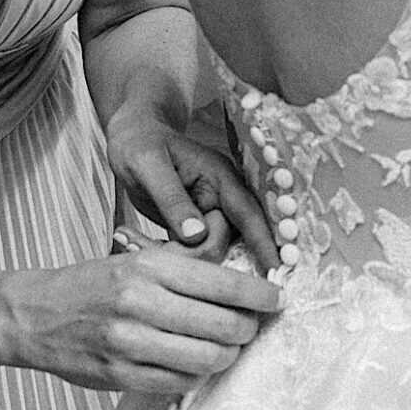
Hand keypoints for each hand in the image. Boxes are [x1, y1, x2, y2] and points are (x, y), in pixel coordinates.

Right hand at [0, 248, 279, 394]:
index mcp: (150, 267)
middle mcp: (140, 302)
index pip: (225, 284)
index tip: (276, 300)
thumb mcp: (138, 259)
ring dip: (227, 356)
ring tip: (224, 348)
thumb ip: (188, 265)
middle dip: (248, 330)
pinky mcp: (121, 375)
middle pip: (224, 326)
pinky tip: (194, 364)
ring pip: (207, 359)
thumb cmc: (92, 284)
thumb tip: (242, 270)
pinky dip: (197, 375)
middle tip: (249, 328)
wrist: (33, 315)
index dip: (261, 296)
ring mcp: (129, 342)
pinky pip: (180, 383)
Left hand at [106, 106, 279, 271]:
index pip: (249, 215)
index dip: (264, 245)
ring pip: (208, 251)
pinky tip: (140, 242)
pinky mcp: (196, 227)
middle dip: (195, 255)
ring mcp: (211, 213)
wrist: (132, 137)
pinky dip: (170, 254)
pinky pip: (192, 251)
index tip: (277, 272)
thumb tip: (196, 235)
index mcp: (220, 177)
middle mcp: (222, 197)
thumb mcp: (148, 165)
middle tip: (147, 248)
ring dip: (177, 256)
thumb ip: (172, 199)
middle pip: (227, 242)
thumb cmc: (140, 142)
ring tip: (136, 242)